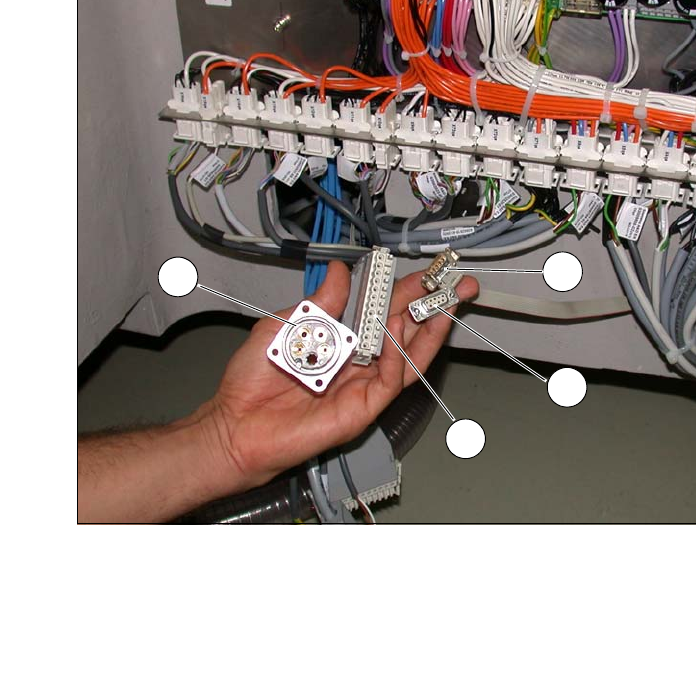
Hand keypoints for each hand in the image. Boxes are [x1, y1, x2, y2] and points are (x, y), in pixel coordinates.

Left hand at [207, 261, 477, 487]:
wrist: (237, 425)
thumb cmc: (253, 380)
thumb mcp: (286, 325)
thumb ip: (319, 302)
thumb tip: (340, 271)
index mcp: (342, 337)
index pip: (383, 309)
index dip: (406, 290)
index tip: (426, 271)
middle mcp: (359, 360)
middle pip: (406, 330)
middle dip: (434, 307)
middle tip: (458, 286)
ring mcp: (364, 384)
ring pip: (409, 356)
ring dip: (430, 330)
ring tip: (446, 305)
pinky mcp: (363, 407)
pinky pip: (391, 380)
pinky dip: (399, 355)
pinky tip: (400, 331)